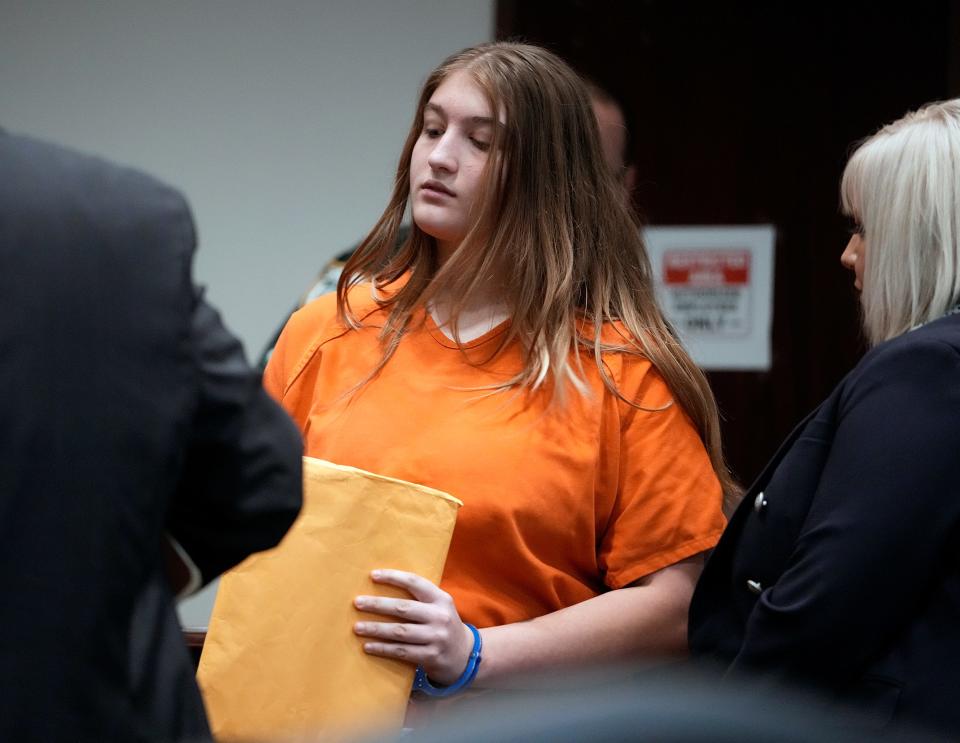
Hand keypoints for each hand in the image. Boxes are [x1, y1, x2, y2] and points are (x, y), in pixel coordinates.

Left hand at [354, 569, 474, 684]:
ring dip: (376, 629)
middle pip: (403, 608)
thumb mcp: (439, 607)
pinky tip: (368, 646)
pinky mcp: (431, 656)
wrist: (466, 655)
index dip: (393, 577)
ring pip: (399, 631)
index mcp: (441, 599)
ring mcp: (436, 637)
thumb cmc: (443, 626)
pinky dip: (383, 649)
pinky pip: (401, 651)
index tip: (372, 575)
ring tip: (357, 627)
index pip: (415, 582)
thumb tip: (382, 587)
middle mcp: (440, 616)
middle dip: (377, 604)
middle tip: (357, 602)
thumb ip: (419, 598)